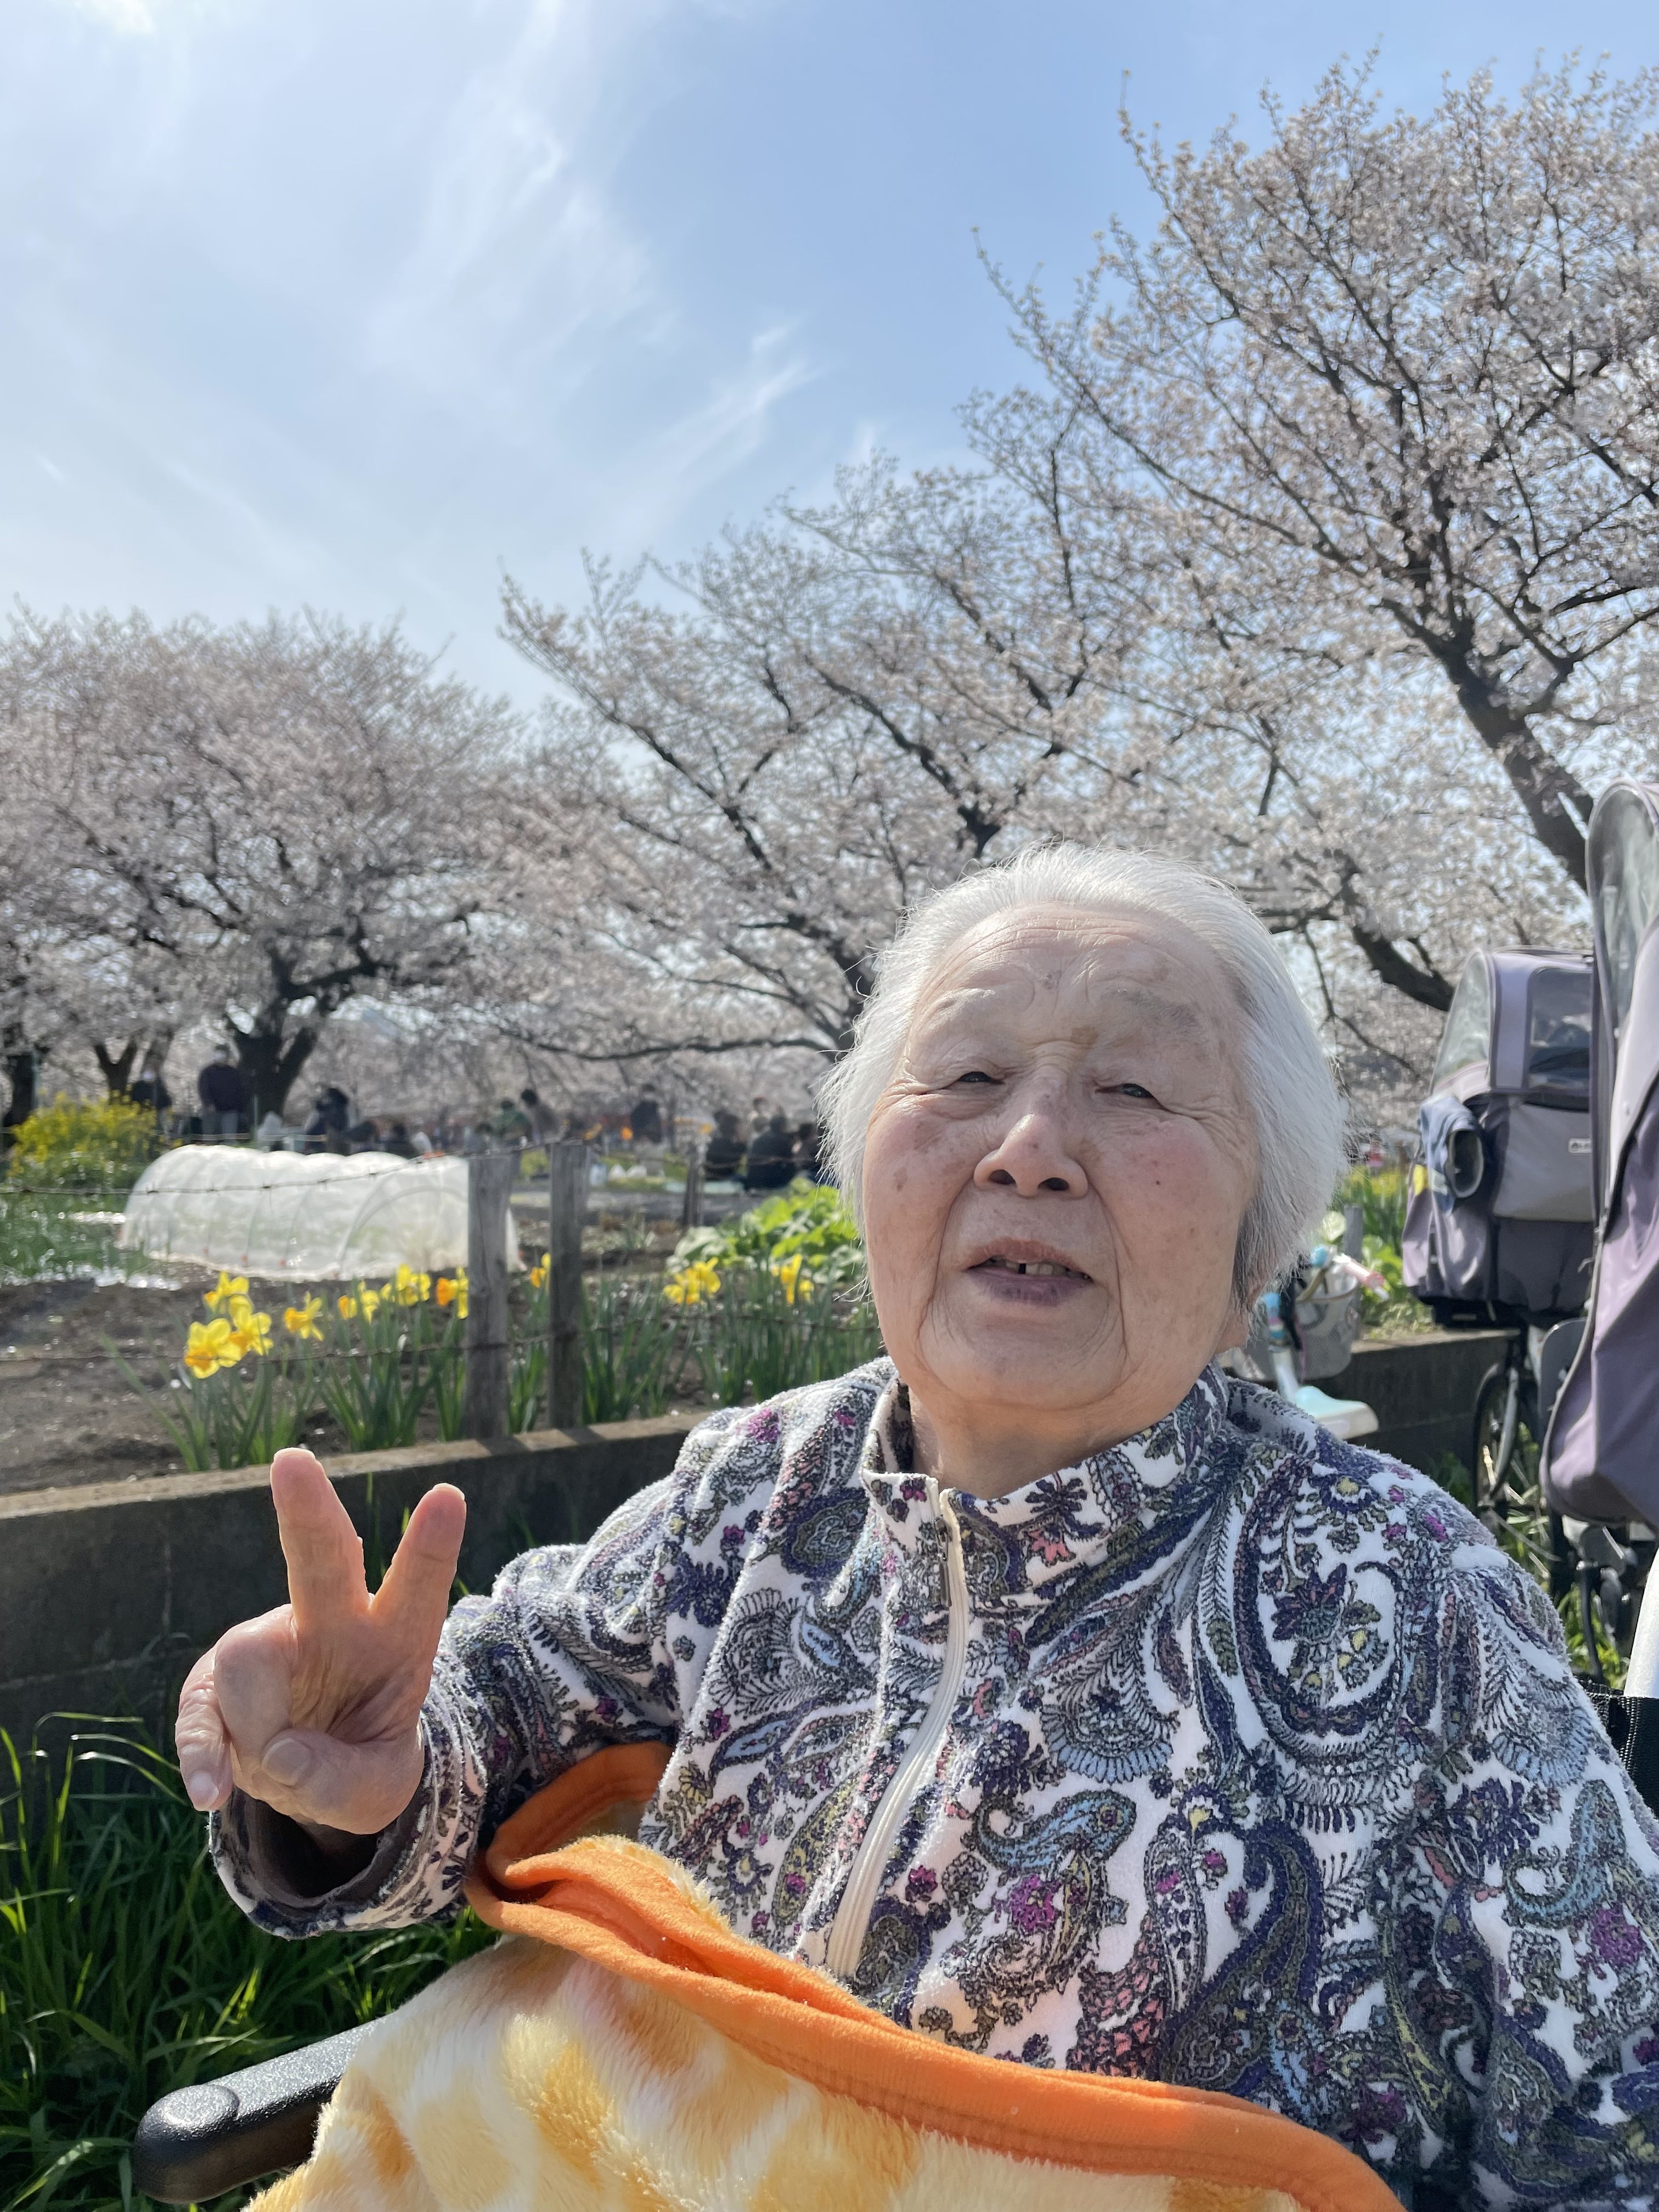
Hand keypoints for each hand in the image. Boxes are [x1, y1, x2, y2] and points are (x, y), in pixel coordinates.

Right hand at [175, 1448, 465, 1838]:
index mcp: (396, 1638)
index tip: (448, 1496)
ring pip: (246, 1660)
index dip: (430, 1546)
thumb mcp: (377, 1793)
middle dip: (308, 1511)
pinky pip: (201, 1710)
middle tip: (291, 1461)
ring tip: (285, 1770)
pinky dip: (203, 1754)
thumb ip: (342, 1782)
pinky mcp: (216, 1681)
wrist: (306, 1776)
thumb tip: (280, 1755)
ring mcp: (270, 1644)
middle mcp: (333, 1622)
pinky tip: (212, 1792)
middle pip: (322, 1558)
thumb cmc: (360, 1762)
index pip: (418, 1586)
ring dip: (260, 1732)